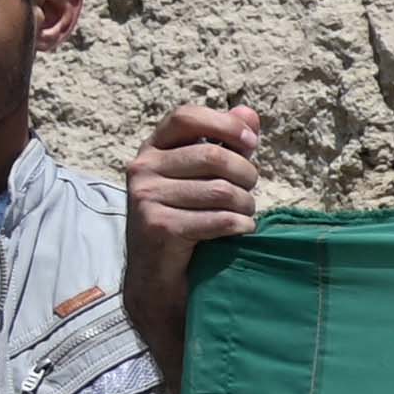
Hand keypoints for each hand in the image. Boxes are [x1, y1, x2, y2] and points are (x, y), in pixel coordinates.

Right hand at [125, 103, 263, 386]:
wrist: (159, 280)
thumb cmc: (187, 222)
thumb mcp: (204, 179)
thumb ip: (226, 145)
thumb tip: (249, 113)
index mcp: (152, 150)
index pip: (185, 116)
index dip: (223, 124)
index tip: (251, 141)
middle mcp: (142, 169)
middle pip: (214, 156)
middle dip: (247, 176)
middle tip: (251, 193)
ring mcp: (145, 198)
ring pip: (221, 190)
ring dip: (246, 206)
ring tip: (242, 215)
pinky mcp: (158, 227)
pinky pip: (218, 218)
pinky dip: (238, 225)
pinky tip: (238, 231)